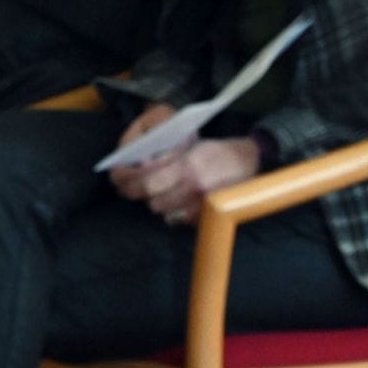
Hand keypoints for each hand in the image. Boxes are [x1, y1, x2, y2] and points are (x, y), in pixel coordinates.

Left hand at [110, 121, 260, 226]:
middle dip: (137, 194)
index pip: (149, 180)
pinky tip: (171, 203)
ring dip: (154, 202)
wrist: (248, 162)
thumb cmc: (216, 152)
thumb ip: (168, 160)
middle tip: (127, 189)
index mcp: (188, 166)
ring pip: (163, 210)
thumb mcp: (191, 147)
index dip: (130, 182)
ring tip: (151, 194)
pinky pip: (177, 219)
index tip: (119, 180)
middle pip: (153, 199)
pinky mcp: (207, 217)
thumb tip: (140, 168)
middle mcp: (194, 187)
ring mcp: (201, 205)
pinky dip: (170, 213)